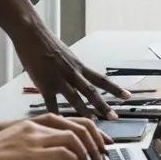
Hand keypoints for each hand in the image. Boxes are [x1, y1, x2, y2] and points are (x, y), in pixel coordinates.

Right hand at [0, 114, 111, 159]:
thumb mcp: (21, 141)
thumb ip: (40, 142)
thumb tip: (59, 155)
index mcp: (38, 121)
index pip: (74, 120)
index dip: (93, 131)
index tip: (103, 141)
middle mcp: (40, 126)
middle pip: (80, 125)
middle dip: (96, 139)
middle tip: (103, 153)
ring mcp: (37, 138)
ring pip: (75, 137)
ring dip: (88, 151)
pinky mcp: (33, 153)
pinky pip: (63, 152)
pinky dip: (75, 159)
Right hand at [14, 24, 130, 119]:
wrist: (33, 35)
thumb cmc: (48, 44)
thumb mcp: (67, 56)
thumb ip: (73, 69)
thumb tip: (79, 77)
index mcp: (79, 67)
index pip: (102, 79)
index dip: (115, 89)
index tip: (127, 96)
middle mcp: (73, 73)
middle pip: (92, 91)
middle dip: (104, 105)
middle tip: (115, 117)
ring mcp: (59, 79)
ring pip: (76, 98)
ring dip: (85, 111)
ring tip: (94, 123)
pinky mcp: (44, 84)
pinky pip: (51, 103)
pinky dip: (56, 115)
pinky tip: (60, 125)